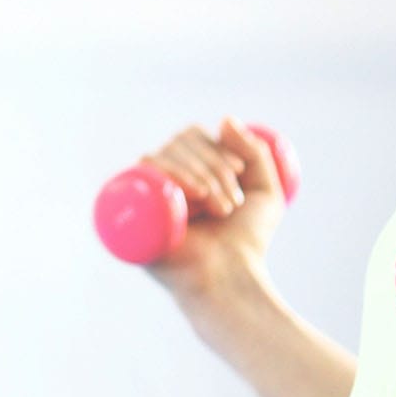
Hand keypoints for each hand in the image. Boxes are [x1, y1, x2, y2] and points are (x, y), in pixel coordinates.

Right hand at [145, 116, 287, 303]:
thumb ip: (254, 153)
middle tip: (231, 203)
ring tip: (221, 209)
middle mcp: (164, 180)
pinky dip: (173, 176)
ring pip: (164, 155)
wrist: (231, 277)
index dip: (216, 147)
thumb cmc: (246, 242)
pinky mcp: (131, 212)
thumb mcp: (265, 191)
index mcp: (189, 172)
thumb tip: (224, 120)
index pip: (192, 137)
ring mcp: (146, 195)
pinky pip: (141, 173)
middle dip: (212, 166)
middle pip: (178, 142)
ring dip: (200, 176)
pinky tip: (195, 196)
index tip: (239, 173)